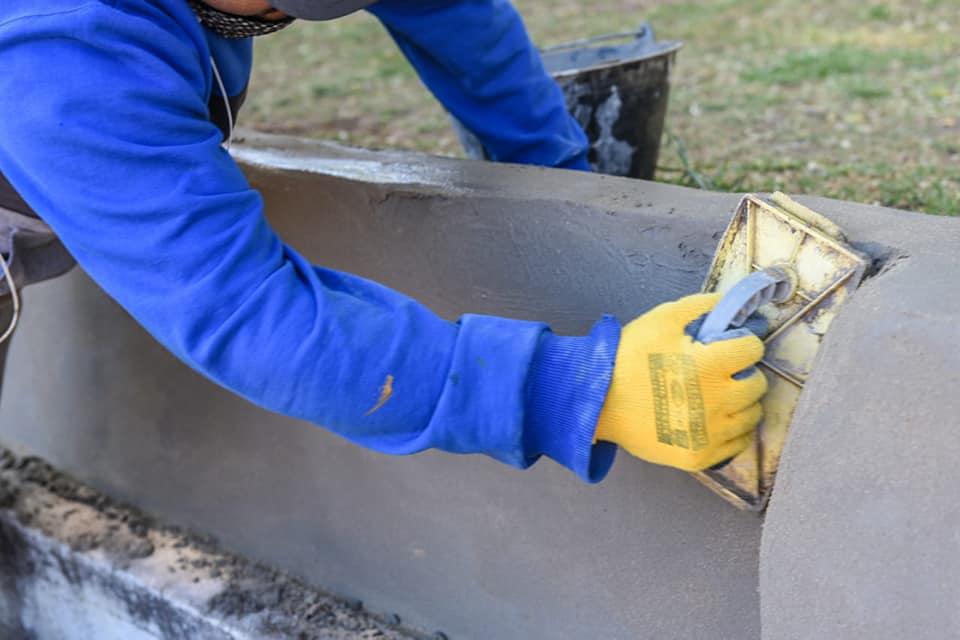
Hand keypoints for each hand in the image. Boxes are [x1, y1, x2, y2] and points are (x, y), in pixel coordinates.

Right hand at [595, 293, 766, 470]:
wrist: (597, 401)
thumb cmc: (628, 357)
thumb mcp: (663, 318)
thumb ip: (703, 306)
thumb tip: (734, 303)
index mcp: (710, 364)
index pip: (753, 349)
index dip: (739, 343)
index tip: (724, 347)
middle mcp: (717, 401)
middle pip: (757, 383)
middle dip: (742, 372)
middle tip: (718, 371)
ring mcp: (710, 433)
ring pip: (751, 414)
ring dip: (740, 402)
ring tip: (715, 395)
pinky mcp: (700, 456)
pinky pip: (737, 443)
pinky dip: (731, 430)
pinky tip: (712, 419)